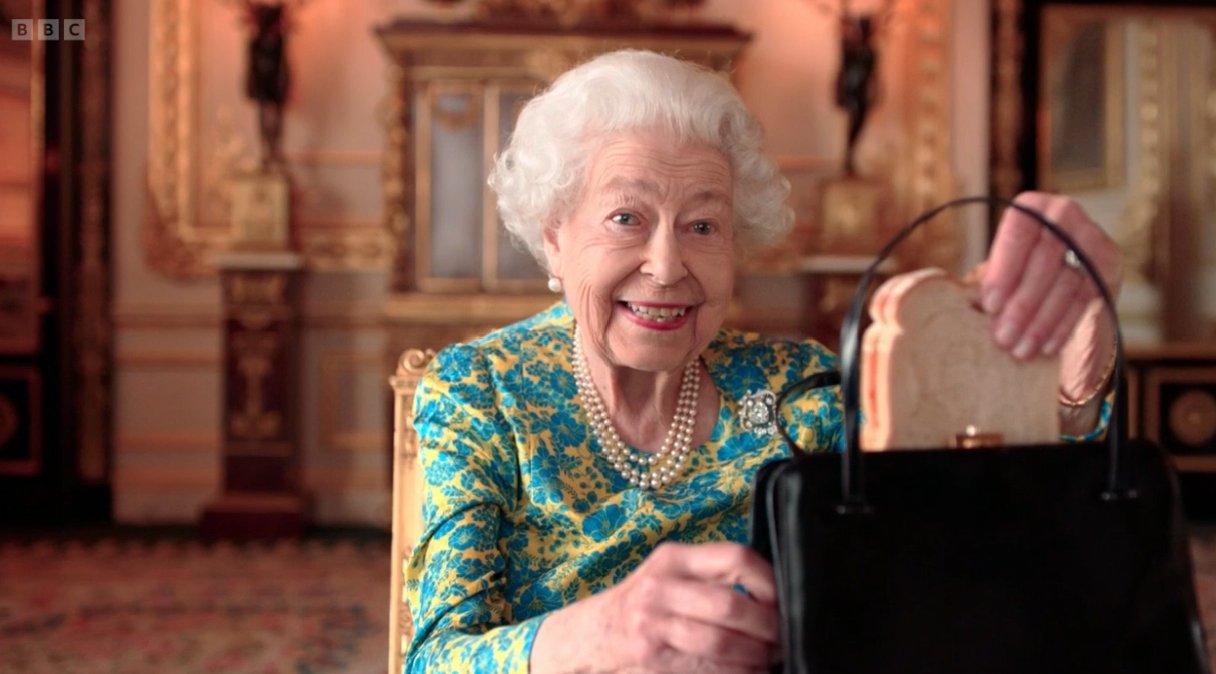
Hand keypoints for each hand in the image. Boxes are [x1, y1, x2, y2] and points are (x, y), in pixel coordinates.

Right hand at [531, 542, 779, 673]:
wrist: (595, 631)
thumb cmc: (645, 601)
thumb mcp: (672, 574)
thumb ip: (713, 576)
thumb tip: (772, 594)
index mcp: (675, 558)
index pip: (735, 558)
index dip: (769, 581)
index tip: (784, 600)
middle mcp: (662, 586)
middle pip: (731, 604)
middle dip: (768, 627)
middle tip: (783, 637)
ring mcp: (653, 623)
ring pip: (721, 641)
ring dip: (756, 655)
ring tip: (769, 657)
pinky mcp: (651, 656)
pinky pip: (706, 668)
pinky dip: (736, 672)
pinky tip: (748, 671)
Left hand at [980, 192, 1123, 400]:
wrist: (1057, 274)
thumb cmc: (1014, 273)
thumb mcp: (999, 269)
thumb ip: (989, 279)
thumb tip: (967, 306)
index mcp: (1031, 207)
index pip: (1018, 234)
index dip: (1004, 270)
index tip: (989, 305)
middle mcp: (1065, 214)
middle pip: (1045, 261)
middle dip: (1021, 305)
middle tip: (1002, 338)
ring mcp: (1093, 237)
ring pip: (1067, 283)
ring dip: (1040, 321)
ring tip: (1019, 349)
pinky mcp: (1109, 264)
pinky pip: (1087, 298)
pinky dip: (1064, 325)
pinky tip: (1046, 346)